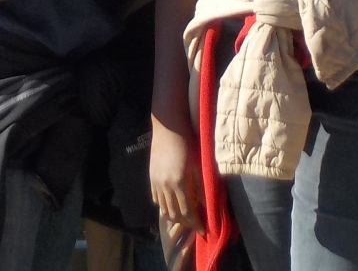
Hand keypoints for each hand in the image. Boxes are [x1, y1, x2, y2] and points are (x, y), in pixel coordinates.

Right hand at [150, 116, 204, 233]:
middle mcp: (165, 186)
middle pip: (174, 215)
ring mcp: (156, 183)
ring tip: (185, 218)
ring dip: (175, 217)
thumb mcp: (198, 164)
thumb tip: (206, 205)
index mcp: (180, 183)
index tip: (203, 229)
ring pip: (164, 210)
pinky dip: (164, 207)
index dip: (196, 223)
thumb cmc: (187, 142)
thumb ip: (201, 186)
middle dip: (186, 223)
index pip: (188, 212)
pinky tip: (172, 205)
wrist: (168, 127)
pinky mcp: (151, 178)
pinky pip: (156, 200)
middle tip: (195, 224)